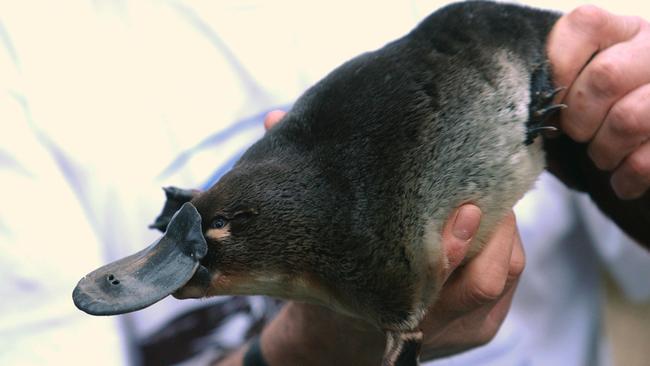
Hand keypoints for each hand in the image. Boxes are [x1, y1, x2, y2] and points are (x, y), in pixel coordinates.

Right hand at [217, 112, 524, 365]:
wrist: (338, 349)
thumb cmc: (325, 294)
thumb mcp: (312, 249)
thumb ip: (302, 187)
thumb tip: (273, 119)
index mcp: (389, 311)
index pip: (445, 282)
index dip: (458, 243)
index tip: (466, 205)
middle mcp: (432, 326)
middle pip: (488, 275)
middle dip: (495, 227)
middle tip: (485, 183)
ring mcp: (462, 331)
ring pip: (505, 274)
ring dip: (504, 232)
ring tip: (489, 192)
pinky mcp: (483, 328)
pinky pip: (509, 281)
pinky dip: (505, 246)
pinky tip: (492, 218)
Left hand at [547, 6, 649, 198]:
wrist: (634, 156)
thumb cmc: (597, 123)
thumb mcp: (574, 95)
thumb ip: (553, 90)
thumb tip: (528, 108)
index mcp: (622, 32)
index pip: (584, 25)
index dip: (558, 67)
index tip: (549, 103)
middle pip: (607, 76)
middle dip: (578, 119)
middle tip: (576, 135)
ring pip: (629, 119)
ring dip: (603, 150)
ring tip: (600, 158)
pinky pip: (646, 159)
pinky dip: (625, 177)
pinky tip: (620, 181)